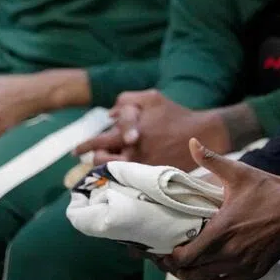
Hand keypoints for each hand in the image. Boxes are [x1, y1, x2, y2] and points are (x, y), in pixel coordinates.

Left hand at [74, 90, 226, 168]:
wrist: (203, 135)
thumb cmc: (176, 115)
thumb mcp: (152, 98)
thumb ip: (127, 101)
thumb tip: (109, 114)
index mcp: (129, 135)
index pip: (98, 143)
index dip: (84, 147)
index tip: (76, 151)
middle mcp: (133, 155)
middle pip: (101, 162)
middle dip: (96, 158)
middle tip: (97, 156)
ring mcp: (142, 168)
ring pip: (114, 173)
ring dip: (108, 168)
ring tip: (109, 164)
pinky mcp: (152, 177)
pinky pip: (130, 180)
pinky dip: (124, 176)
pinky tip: (125, 173)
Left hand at [158, 139, 279, 279]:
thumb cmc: (268, 189)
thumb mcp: (238, 172)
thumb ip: (211, 159)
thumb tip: (192, 142)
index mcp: (222, 230)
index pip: (186, 257)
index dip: (171, 257)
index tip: (166, 251)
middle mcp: (231, 252)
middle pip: (193, 272)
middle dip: (179, 267)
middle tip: (171, 259)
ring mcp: (244, 264)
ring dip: (196, 275)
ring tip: (189, 266)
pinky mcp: (255, 271)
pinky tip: (211, 272)